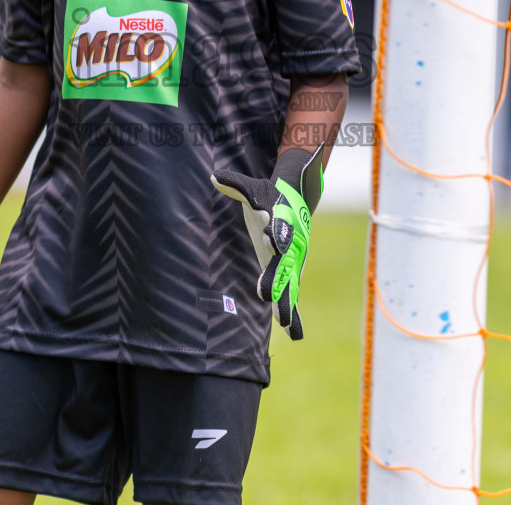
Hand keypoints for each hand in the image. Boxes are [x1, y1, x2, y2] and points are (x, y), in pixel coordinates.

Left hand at [211, 144, 324, 340]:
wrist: (297, 202)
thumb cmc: (271, 197)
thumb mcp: (255, 189)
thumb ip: (235, 185)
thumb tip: (214, 176)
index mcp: (281, 223)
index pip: (277, 228)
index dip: (273, 233)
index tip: (268, 239)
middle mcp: (289, 245)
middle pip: (283, 263)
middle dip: (277, 278)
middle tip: (268, 294)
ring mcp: (292, 261)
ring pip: (290, 284)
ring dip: (286, 302)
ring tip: (284, 321)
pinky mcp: (290, 272)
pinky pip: (292, 295)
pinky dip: (294, 314)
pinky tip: (294, 335)